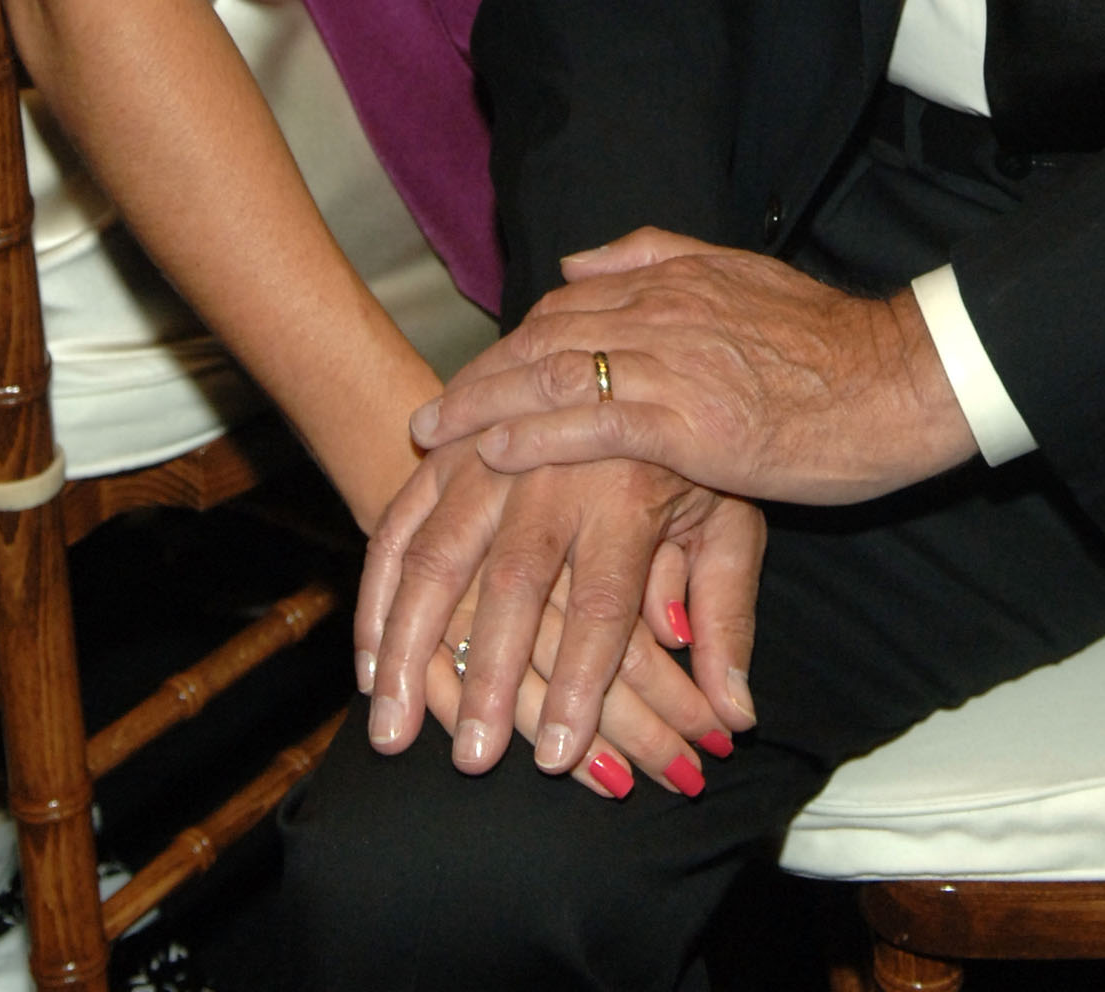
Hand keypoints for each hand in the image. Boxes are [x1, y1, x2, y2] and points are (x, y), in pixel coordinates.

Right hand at [356, 425, 762, 779]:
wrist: (631, 344)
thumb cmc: (685, 453)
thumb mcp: (728, 519)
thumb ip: (727, 614)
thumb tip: (735, 713)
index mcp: (629, 488)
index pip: (603, 603)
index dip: (581, 684)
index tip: (558, 759)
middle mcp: (555, 470)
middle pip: (514, 581)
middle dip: (490, 677)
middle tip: (472, 760)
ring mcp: (490, 453)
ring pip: (438, 551)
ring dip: (412, 646)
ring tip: (393, 728)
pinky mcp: (448, 448)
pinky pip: (399, 521)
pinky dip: (377, 592)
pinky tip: (369, 662)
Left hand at [413, 226, 976, 504]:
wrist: (899, 380)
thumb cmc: (833, 348)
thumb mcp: (742, 276)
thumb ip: (658, 258)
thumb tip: (579, 258)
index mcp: (674, 281)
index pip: (566, 305)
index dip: (512, 343)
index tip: (473, 376)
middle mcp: (662, 311)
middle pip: (544, 337)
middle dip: (480, 375)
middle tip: (427, 416)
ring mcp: (673, 363)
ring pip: (553, 373)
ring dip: (483, 405)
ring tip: (431, 436)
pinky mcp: (689, 420)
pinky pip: (591, 420)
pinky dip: (533, 433)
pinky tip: (491, 450)